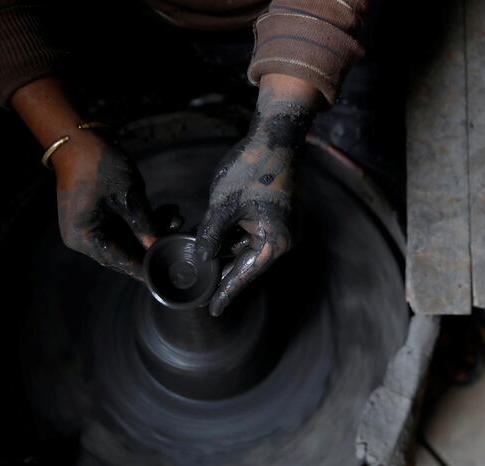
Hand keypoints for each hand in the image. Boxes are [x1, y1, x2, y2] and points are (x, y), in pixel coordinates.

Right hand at [9, 78, 159, 280]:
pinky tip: (167, 213)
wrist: (78, 139)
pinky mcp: (99, 217)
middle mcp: (84, 239)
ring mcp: (91, 228)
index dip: (147, 269)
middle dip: (155, 246)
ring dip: (153, 231)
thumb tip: (164, 247)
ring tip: (177, 220)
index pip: (121, 262)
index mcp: (84, 239)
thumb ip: (146, 226)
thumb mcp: (129, 198)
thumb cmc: (99, 166)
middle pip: (126, 253)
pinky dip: (144, 222)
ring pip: (129, 240)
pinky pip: (125, 227)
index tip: (169, 274)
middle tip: (181, 242)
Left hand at [196, 74, 320, 315]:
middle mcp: (283, 238)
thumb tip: (200, 259)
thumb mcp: (224, 205)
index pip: (247, 274)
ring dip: (226, 253)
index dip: (227, 292)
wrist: (276, 136)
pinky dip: (233, 238)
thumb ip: (211, 235)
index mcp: (276, 241)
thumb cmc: (252, 168)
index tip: (213, 310)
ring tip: (200, 265)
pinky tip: (211, 242)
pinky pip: (252, 233)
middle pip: (248, 263)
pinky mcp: (276, 215)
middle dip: (224, 272)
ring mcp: (281, 226)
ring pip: (248, 247)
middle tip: (201, 291)